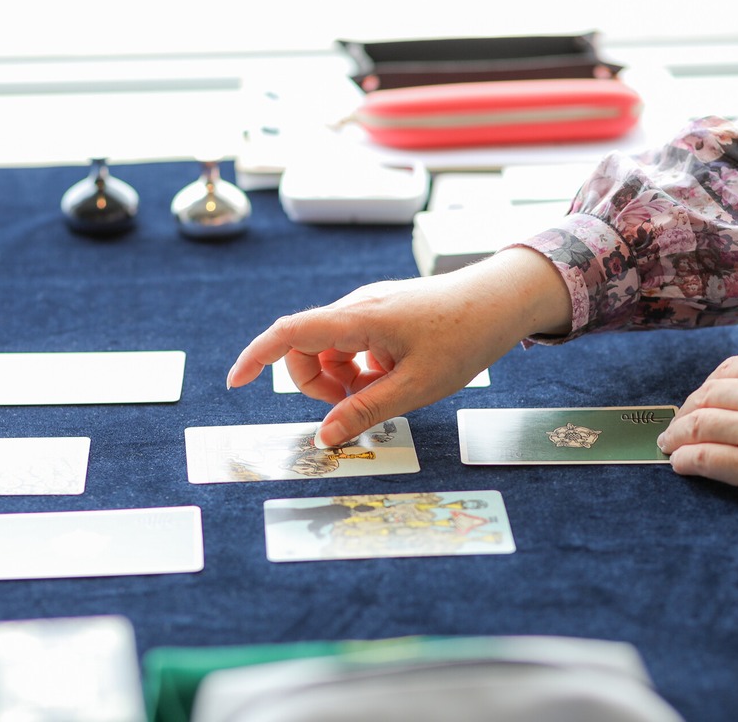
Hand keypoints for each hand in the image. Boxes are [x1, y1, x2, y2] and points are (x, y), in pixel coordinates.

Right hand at [227, 247, 571, 446]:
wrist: (502, 299)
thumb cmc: (465, 338)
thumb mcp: (417, 386)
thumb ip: (366, 412)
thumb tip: (324, 438)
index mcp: (359, 319)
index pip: (289, 333)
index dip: (256, 357)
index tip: (234, 382)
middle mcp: (356, 307)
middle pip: (305, 348)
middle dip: (316, 386)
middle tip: (354, 409)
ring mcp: (369, 308)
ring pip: (328, 349)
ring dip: (341, 380)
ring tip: (383, 393)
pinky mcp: (381, 313)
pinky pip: (352, 344)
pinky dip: (359, 369)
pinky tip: (392, 377)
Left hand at [657, 349, 737, 541]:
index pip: (728, 369)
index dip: (707, 387)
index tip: (699, 400)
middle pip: (707, 396)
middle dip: (686, 411)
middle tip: (676, 425)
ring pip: (697, 425)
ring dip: (676, 435)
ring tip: (669, 444)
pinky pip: (704, 458)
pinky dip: (684, 460)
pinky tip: (679, 464)